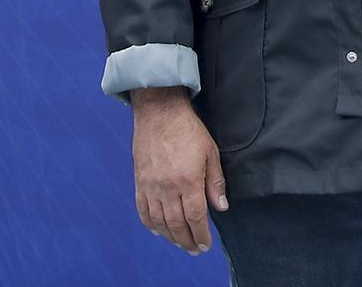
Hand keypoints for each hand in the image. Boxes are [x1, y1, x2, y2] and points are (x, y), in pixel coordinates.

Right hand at [130, 87, 227, 254]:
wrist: (160, 112)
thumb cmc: (188, 130)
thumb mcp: (210, 152)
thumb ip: (215, 182)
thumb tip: (221, 207)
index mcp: (188, 180)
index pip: (195, 217)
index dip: (201, 234)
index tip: (205, 245)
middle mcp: (168, 187)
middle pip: (177, 224)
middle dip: (187, 240)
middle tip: (194, 249)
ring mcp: (151, 185)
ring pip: (159, 221)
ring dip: (170, 236)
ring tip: (179, 242)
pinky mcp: (140, 181)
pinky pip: (142, 210)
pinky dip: (150, 224)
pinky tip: (158, 230)